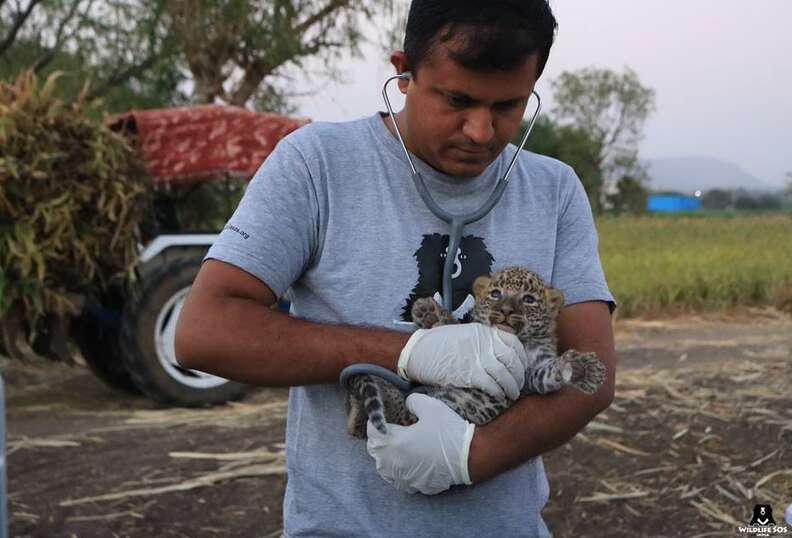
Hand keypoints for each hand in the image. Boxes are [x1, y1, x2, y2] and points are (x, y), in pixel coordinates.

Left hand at [366, 393, 474, 494]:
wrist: (471, 456)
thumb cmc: (449, 431)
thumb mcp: (430, 406)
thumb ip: (412, 402)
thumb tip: (406, 405)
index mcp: (395, 444)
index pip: (372, 433)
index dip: (376, 422)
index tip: (382, 417)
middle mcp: (395, 464)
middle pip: (375, 452)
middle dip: (378, 439)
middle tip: (388, 430)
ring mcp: (405, 478)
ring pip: (384, 469)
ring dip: (386, 457)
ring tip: (395, 447)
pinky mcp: (417, 486)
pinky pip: (399, 480)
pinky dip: (399, 471)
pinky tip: (408, 462)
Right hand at [398, 323, 526, 398]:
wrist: (418, 351)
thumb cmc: (437, 344)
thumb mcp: (464, 334)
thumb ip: (481, 341)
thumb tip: (496, 353)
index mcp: (483, 332)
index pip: (513, 342)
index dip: (521, 357)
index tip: (522, 367)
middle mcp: (484, 343)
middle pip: (512, 360)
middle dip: (519, 375)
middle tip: (519, 385)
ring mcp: (478, 358)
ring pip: (505, 374)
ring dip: (511, 387)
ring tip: (512, 395)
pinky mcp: (470, 374)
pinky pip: (492, 385)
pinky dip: (498, 392)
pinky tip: (499, 396)